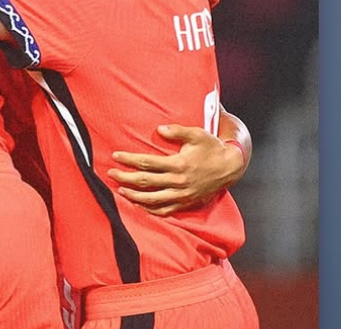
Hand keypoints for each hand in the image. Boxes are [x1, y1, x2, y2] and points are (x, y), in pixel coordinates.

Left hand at [107, 124, 245, 215]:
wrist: (230, 167)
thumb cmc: (211, 148)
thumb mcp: (197, 134)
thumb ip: (177, 131)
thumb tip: (159, 129)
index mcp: (179, 164)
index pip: (147, 163)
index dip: (129, 159)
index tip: (115, 156)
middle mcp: (179, 181)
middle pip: (145, 181)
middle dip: (125, 177)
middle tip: (110, 173)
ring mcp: (182, 194)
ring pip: (153, 199)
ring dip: (134, 196)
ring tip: (120, 190)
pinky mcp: (186, 203)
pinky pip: (166, 211)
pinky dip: (150, 210)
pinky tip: (139, 206)